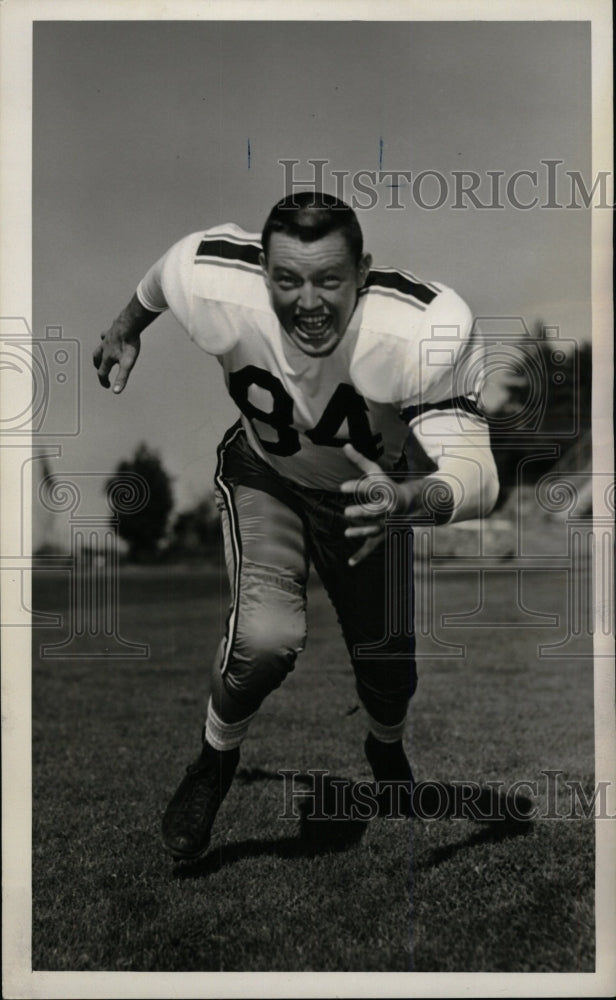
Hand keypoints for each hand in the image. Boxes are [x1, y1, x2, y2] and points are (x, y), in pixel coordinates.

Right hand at [93, 324, 140, 393]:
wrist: (129, 324)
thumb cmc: (129, 344)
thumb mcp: (127, 364)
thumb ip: (121, 378)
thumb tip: (115, 391)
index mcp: (107, 357)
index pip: (102, 372)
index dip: (104, 381)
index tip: (108, 386)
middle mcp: (105, 348)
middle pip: (97, 359)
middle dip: (98, 366)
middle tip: (101, 371)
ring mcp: (108, 338)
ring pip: (100, 347)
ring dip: (99, 352)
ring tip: (101, 355)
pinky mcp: (112, 329)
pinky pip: (106, 333)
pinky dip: (106, 336)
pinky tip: (109, 335)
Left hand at [340, 443, 419, 566]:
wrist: (410, 505)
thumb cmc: (387, 486)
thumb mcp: (375, 472)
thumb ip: (360, 461)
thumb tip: (345, 445)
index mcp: (384, 492)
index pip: (370, 489)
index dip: (357, 487)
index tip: (342, 486)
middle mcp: (386, 509)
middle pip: (374, 512)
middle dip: (362, 513)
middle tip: (347, 512)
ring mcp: (384, 524)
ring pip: (374, 529)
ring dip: (361, 532)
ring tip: (347, 533)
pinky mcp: (380, 535)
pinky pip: (371, 546)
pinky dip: (361, 555)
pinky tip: (350, 564)